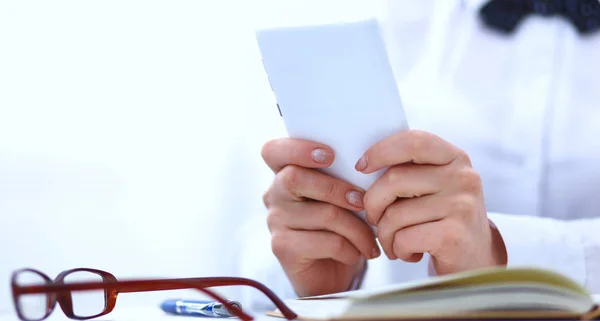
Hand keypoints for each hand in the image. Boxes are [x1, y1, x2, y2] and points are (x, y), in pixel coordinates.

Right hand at [261, 138, 379, 296]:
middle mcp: (274, 194)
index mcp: (285, 172)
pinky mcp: (283, 247)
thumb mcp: (342, 196)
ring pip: (323, 213)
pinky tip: (358, 253)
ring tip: (371, 239)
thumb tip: (369, 165)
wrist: (330, 274)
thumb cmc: (340, 227)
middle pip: (295, 177)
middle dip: (336, 189)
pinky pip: (327, 241)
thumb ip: (344, 176)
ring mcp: (275, 221)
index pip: (274, 150)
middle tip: (361, 201)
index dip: (297, 148)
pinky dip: (351, 249)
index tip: (330, 155)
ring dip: (357, 228)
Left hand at [356, 130, 506, 274]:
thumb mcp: (433, 186)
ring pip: (394, 215)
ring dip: (384, 234)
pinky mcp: (454, 237)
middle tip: (374, 220)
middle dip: (372, 204)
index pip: (413, 142)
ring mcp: (461, 207)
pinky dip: (397, 249)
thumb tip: (361, 167)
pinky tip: (409, 254)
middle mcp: (463, 178)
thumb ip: (408, 170)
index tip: (361, 167)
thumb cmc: (441, 220)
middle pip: (394, 180)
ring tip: (393, 242)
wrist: (476, 260)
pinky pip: (403, 239)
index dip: (381, 151)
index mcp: (455, 158)